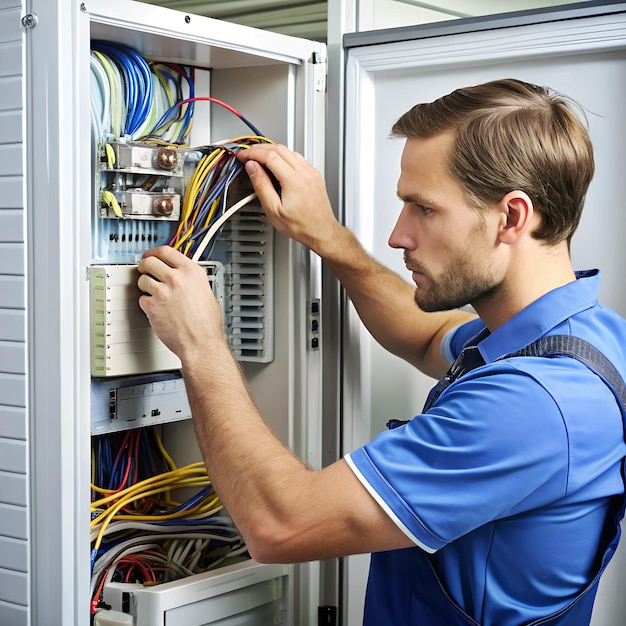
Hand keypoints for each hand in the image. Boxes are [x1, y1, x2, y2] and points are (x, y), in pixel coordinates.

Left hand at [137, 246, 225, 360]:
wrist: (201, 343)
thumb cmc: (207, 324)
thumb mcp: (207, 293)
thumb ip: (192, 281)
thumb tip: (185, 278)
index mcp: (192, 272)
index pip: (167, 251)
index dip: (155, 251)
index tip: (151, 254)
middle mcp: (177, 279)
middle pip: (150, 261)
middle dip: (144, 264)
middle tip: (144, 269)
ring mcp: (163, 292)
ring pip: (142, 279)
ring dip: (144, 284)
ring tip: (151, 291)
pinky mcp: (153, 306)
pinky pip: (142, 299)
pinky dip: (146, 303)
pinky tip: (155, 307)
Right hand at [237, 144, 339, 254]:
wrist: (321, 232)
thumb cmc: (300, 226)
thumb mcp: (273, 210)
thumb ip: (261, 186)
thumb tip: (252, 168)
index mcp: (293, 181)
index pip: (269, 156)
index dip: (253, 153)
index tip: (243, 155)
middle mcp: (304, 173)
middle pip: (279, 149)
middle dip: (260, 149)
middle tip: (248, 155)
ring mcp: (311, 173)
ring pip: (289, 151)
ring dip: (273, 151)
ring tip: (260, 158)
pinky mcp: (315, 175)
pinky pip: (298, 158)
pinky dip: (285, 156)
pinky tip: (278, 164)